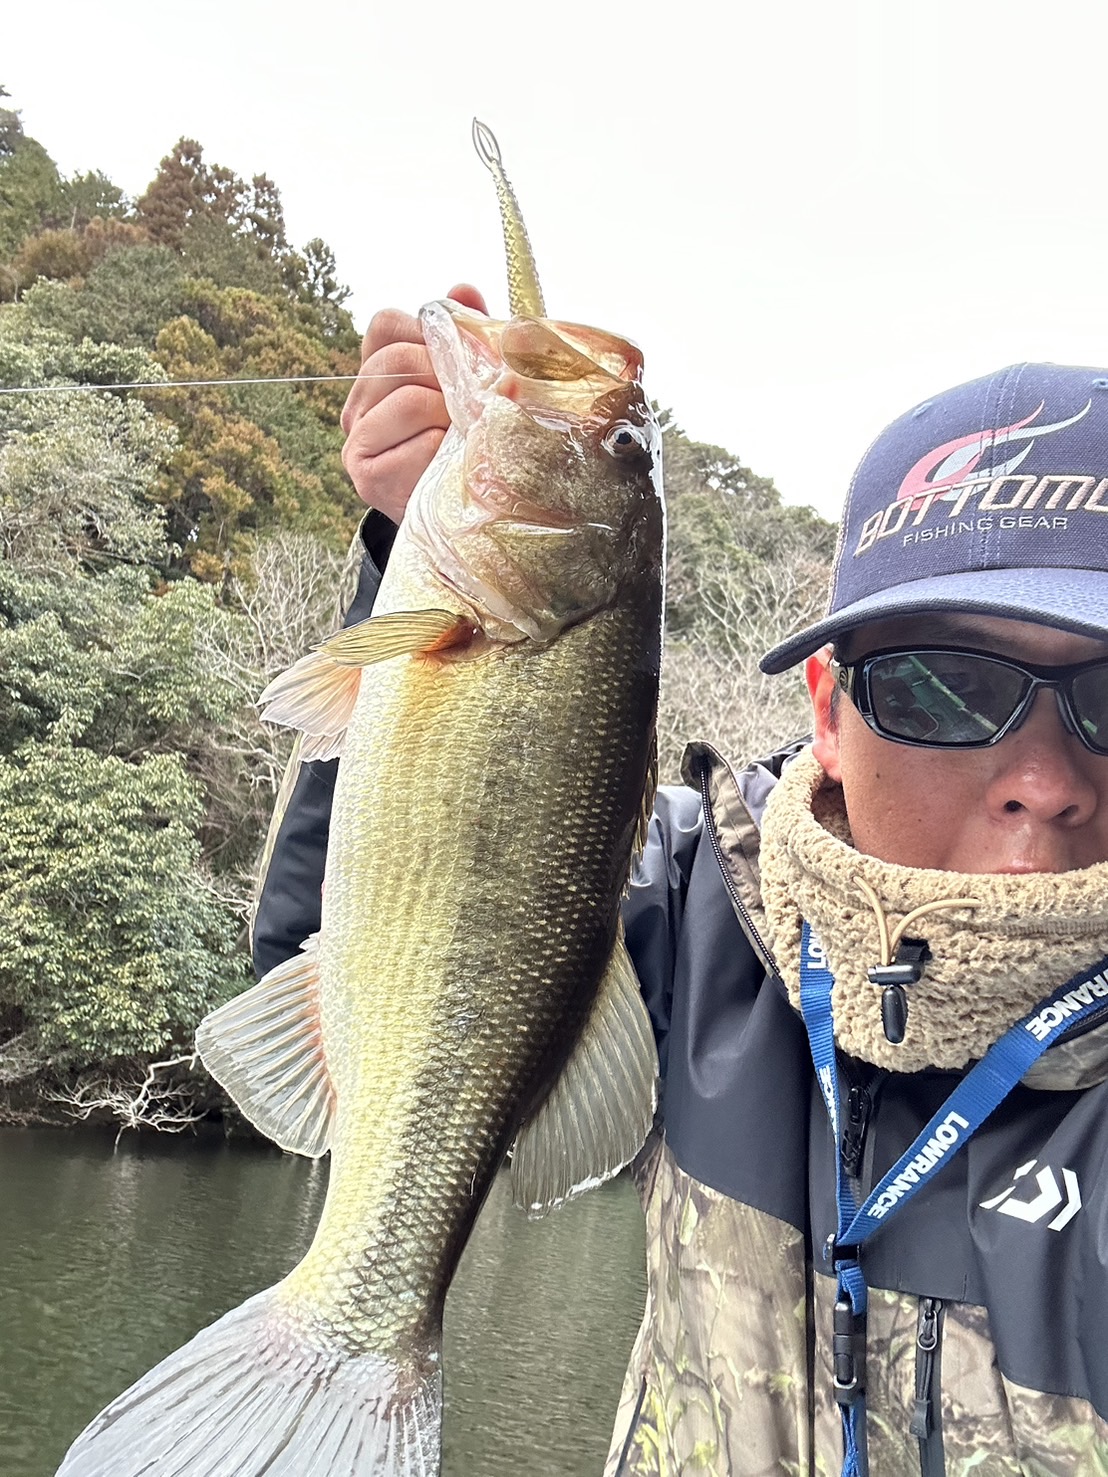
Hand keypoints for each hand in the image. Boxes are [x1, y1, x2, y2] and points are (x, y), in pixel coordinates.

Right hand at [340, 283, 488, 522]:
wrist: (453, 517)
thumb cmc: (464, 443)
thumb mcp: (469, 385)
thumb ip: (466, 338)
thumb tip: (463, 289)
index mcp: (376, 374)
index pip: (386, 325)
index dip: (427, 331)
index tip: (458, 356)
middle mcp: (357, 404)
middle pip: (396, 359)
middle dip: (445, 374)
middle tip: (475, 398)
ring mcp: (357, 441)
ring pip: (409, 400)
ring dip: (450, 414)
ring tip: (466, 431)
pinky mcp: (368, 477)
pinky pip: (417, 445)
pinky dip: (445, 450)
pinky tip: (453, 462)